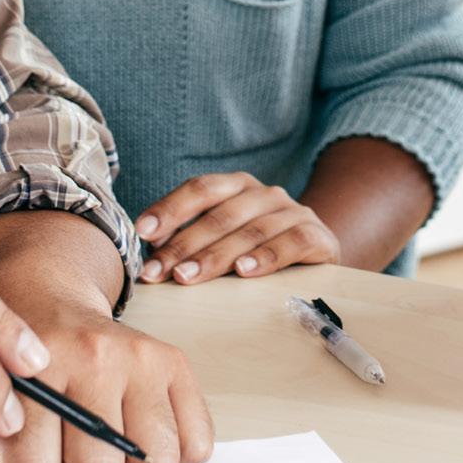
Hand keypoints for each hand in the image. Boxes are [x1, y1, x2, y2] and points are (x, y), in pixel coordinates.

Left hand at [0, 299, 214, 462]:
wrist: (41, 293)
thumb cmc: (6, 358)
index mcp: (36, 365)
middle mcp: (96, 356)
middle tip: (53, 457)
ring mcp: (143, 358)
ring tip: (93, 449)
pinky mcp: (176, 364)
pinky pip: (195, 445)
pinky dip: (169, 457)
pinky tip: (132, 439)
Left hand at [136, 172, 340, 283]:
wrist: (319, 256)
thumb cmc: (259, 249)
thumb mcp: (224, 239)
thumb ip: (191, 239)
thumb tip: (151, 250)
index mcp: (237, 187)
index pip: (200, 189)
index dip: (170, 208)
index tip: (143, 232)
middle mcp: (264, 194)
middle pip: (219, 215)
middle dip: (183, 245)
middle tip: (157, 272)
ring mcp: (293, 213)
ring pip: (250, 231)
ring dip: (215, 256)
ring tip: (189, 276)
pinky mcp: (318, 236)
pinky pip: (291, 243)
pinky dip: (266, 257)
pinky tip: (244, 271)